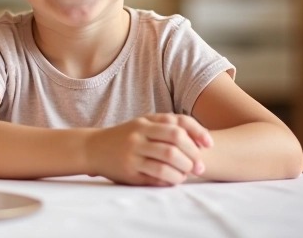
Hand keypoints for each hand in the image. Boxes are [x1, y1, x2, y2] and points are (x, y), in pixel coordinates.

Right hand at [86, 113, 212, 185]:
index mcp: (145, 121)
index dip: (198, 132)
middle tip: (200, 166)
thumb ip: (168, 126)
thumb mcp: (143, 125)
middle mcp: (138, 134)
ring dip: (184, 168)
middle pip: (176, 140)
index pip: (178, 123)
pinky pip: (157, 175)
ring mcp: (133, 152)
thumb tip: (201, 140)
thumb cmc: (125, 137)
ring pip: (168, 158)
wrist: (93, 148)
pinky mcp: (129, 169)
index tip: (209, 144)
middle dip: (193, 154)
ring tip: (187, 174)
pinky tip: (174, 180)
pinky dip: (171, 179)